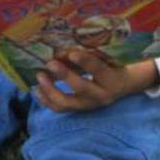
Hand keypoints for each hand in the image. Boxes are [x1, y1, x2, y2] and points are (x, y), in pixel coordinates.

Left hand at [34, 52, 157, 112]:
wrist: (122, 86)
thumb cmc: (111, 66)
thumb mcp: (106, 59)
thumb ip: (88, 55)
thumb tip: (62, 50)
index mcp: (111, 78)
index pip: (98, 69)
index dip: (85, 62)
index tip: (71, 53)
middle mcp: (101, 95)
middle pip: (81, 87)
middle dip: (64, 75)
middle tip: (50, 63)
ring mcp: (89, 105)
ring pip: (66, 103)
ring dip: (50, 90)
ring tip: (39, 76)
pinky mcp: (78, 110)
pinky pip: (59, 108)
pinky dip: (46, 99)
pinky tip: (37, 89)